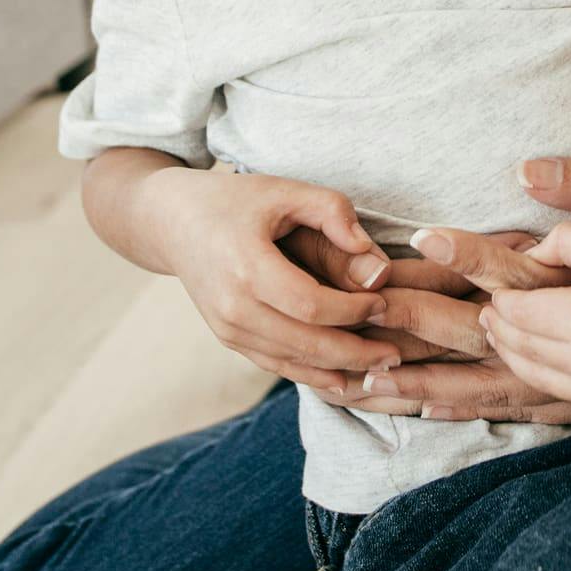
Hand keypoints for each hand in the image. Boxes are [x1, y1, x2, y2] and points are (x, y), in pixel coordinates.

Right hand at [137, 167, 400, 389]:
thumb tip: (375, 263)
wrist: (173, 221)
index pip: (311, 305)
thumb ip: (333, 214)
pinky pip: (275, 364)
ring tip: (382, 367)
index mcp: (246, 268)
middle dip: (355, 352)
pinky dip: (311, 374)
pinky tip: (344, 379)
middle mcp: (233, 308)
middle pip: (305, 343)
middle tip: (397, 351)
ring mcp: (227, 329)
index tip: (386, 302)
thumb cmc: (237, 201)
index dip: (353, 310)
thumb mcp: (285, 191)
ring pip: (292, 362)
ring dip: (339, 369)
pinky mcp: (229, 339)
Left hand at [349, 158, 570, 420]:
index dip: (460, 269)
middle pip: (496, 345)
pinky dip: (481, 406)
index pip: (510, 296)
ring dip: (441, 380)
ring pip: (506, 383)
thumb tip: (526, 180)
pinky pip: (531, 411)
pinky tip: (439, 412)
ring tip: (372, 380)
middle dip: (429, 328)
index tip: (409, 248)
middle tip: (368, 312)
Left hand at [484, 230, 570, 412]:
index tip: (490, 279)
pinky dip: (537, 375)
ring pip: (533, 377)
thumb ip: (562, 241)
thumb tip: (522, 256)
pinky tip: (530, 357)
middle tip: (484, 304)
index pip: (517, 311)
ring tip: (499, 327)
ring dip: (511, 352)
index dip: (497, 294)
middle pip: (518, 346)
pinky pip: (560, 395)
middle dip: (495, 325)